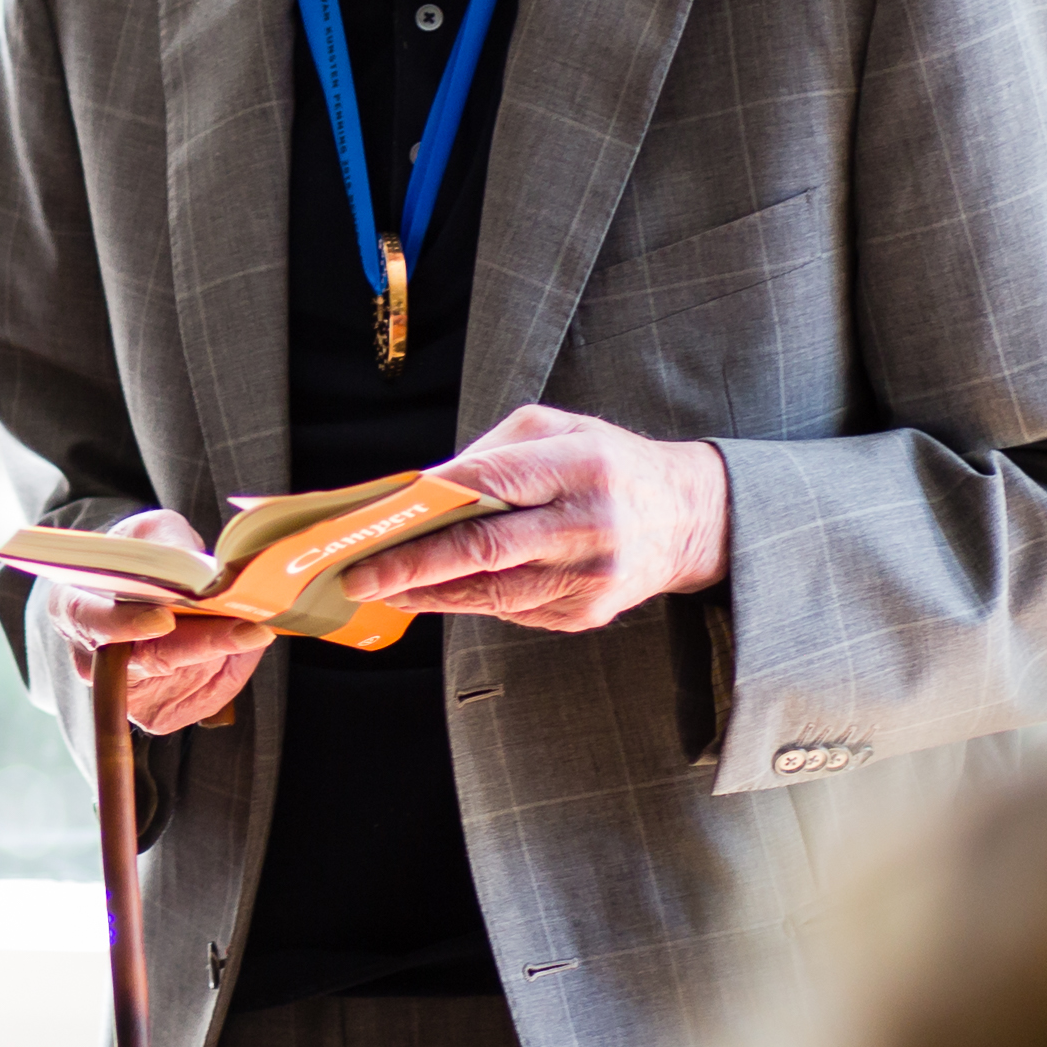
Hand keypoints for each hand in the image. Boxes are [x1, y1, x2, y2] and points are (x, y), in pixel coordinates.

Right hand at [27, 509, 271, 732]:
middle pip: (152, 658)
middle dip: (205, 642)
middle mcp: (90, 660)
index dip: (128, 622)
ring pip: (186, 678)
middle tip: (252, 629)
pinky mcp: (156, 715)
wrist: (145, 595)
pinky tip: (238, 647)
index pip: (93, 619)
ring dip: (226, 654)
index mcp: (73, 607)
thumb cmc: (142, 559)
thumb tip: (204, 572)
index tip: (164, 619)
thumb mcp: (150, 533)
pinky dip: (230, 671)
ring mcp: (124, 693)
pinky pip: (203, 698)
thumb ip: (171, 545)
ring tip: (252, 625)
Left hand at [340, 402, 730, 631]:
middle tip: (358, 577)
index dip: (427, 507)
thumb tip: (421, 492)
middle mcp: (590, 525)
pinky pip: (513, 610)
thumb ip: (490, 454)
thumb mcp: (557, 432)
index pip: (490, 485)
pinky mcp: (588, 613)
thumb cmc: (606, 465)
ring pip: (492, 593)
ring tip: (382, 588)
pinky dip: (470, 601)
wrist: (687, 518)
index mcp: (581, 466)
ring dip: (429, 593)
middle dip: (411, 567)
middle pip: (484, 550)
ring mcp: (591, 577)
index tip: (376, 524)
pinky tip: (437, 594)